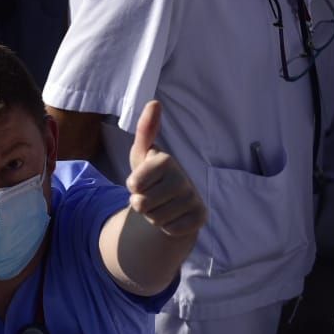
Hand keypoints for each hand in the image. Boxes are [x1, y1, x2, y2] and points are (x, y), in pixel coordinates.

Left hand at [125, 102, 205, 240]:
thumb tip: (154, 102)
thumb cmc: (153, 175)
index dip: (133, 187)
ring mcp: (194, 199)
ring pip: (155, 219)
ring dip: (153, 216)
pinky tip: (173, 215)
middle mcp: (184, 178)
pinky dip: (167, 226)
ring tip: (161, 204)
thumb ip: (145, 130)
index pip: (133, 185)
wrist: (173, 201)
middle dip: (141, 204)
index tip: (141, 181)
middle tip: (152, 195)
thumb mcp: (142, 154)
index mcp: (166, 160)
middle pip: (142, 205)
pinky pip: (170, 230)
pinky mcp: (200, 218)